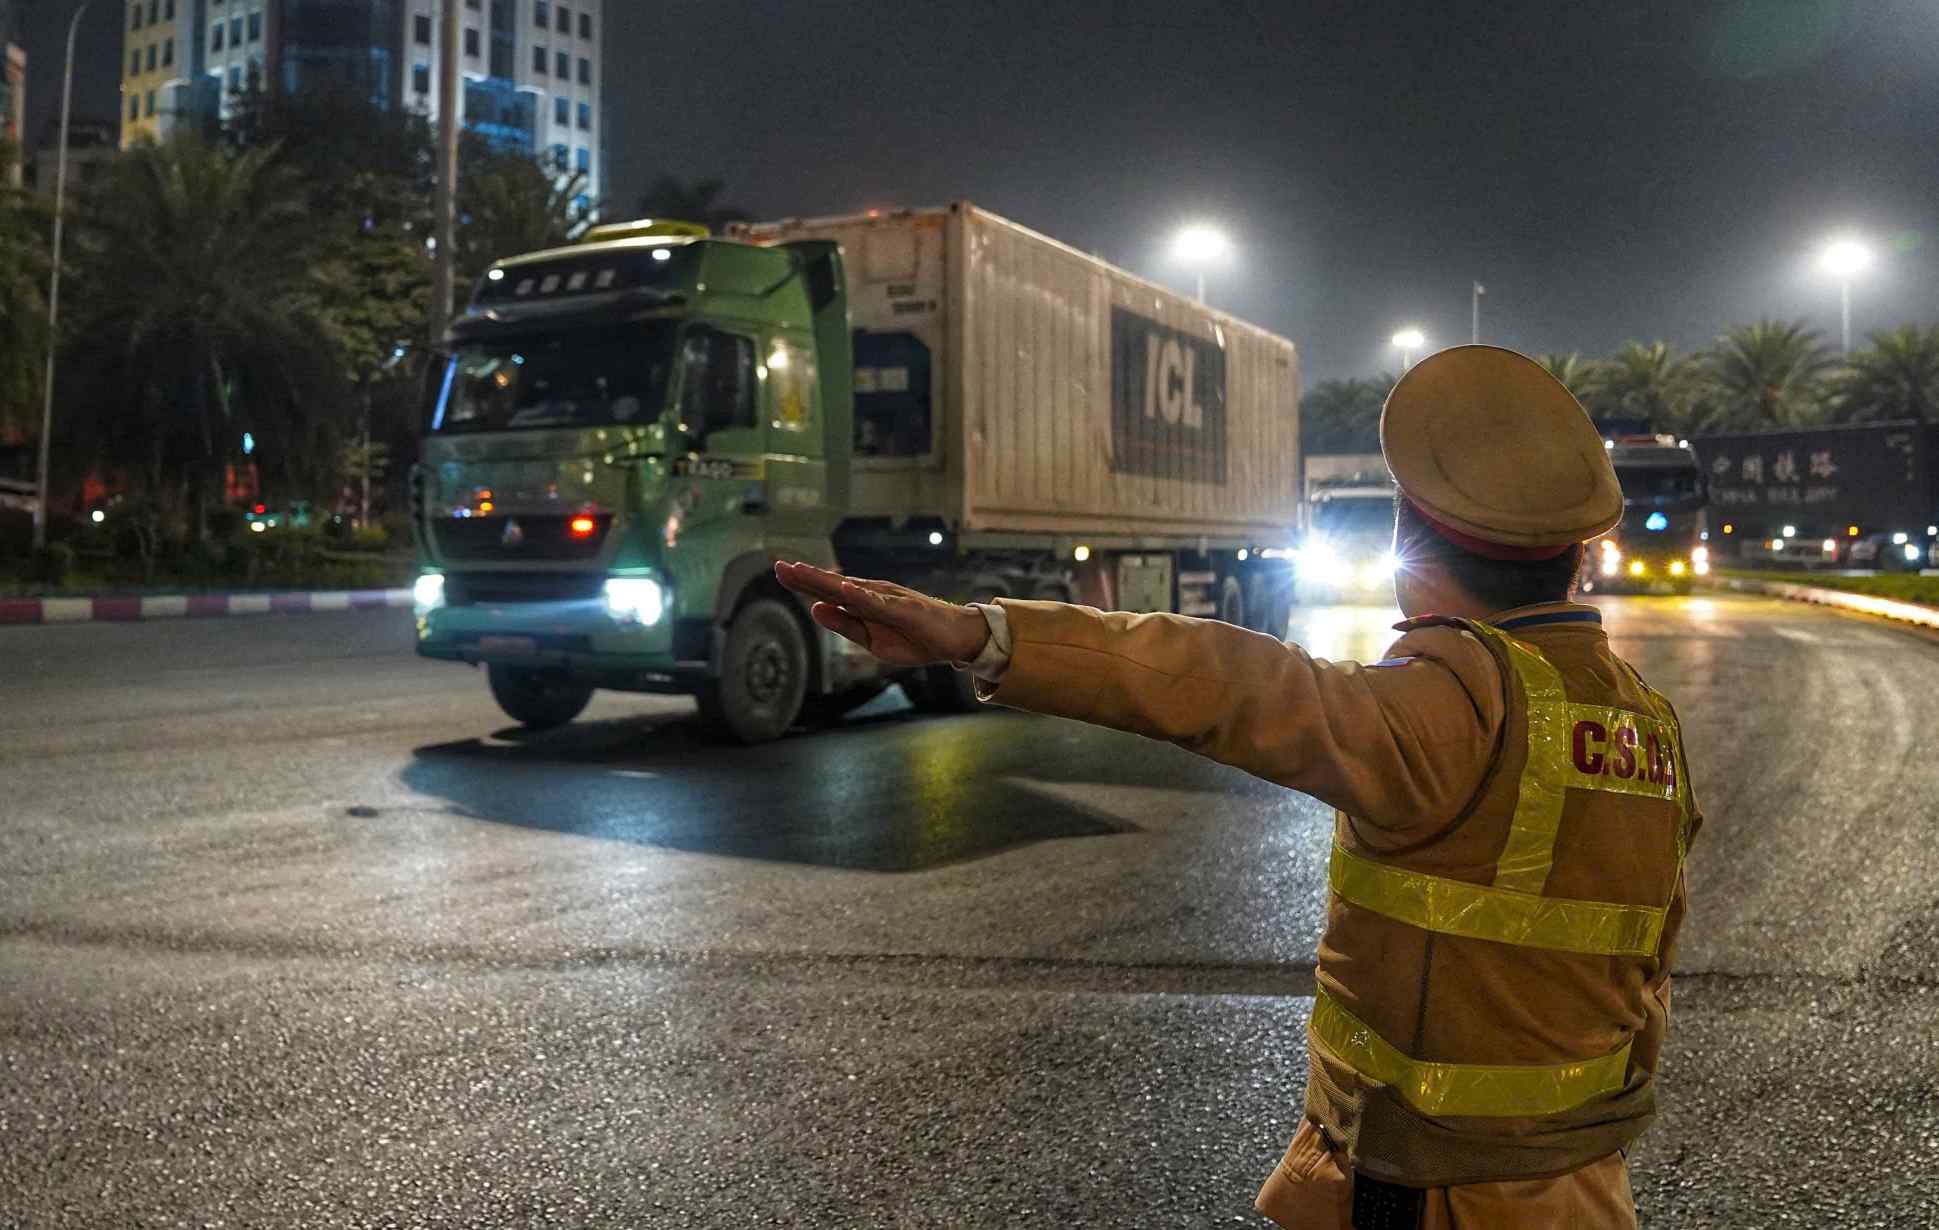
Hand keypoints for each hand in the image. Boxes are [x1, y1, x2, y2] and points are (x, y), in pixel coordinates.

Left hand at [774, 562, 989, 666]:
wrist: (953, 639)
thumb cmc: (915, 637)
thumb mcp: (872, 640)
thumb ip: (845, 625)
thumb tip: (815, 610)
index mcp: (863, 604)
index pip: (828, 592)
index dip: (804, 582)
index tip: (779, 572)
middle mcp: (872, 594)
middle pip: (834, 585)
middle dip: (806, 577)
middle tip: (779, 566)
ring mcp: (888, 599)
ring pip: (851, 588)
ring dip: (826, 580)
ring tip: (802, 572)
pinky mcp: (905, 608)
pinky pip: (880, 603)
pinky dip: (861, 596)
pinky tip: (844, 591)